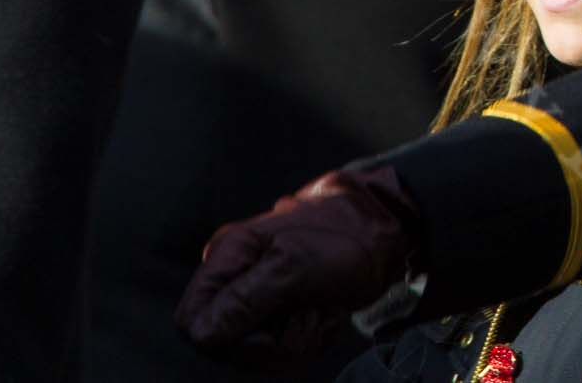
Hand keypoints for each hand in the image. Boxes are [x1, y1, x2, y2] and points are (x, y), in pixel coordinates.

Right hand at [174, 164, 420, 366]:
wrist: (388, 228)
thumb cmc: (346, 235)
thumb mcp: (296, 267)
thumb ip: (246, 300)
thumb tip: (201, 334)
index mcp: (228, 256)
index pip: (192, 321)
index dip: (225, 338)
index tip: (268, 328)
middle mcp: (235, 277)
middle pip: (224, 344)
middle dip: (272, 342)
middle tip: (307, 311)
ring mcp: (257, 295)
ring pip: (256, 353)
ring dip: (295, 340)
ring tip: (319, 307)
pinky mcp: (279, 309)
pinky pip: (281, 348)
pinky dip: (308, 338)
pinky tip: (324, 312)